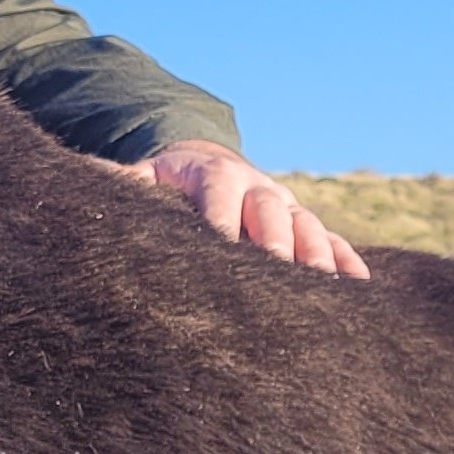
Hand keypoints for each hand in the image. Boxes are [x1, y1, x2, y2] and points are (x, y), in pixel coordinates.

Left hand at [132, 139, 368, 277]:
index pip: (219, 199)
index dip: (221, 223)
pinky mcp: (306, 225)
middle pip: (271, 214)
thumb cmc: (169, 182)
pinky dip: (349, 261)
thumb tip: (94, 182)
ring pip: (310, 227)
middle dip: (276, 243)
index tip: (220, 252)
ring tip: (325, 290)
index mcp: (215, 175)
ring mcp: (287, 206)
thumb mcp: (145, 175)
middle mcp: (258, 187)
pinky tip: (359, 288)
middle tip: (280, 274)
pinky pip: (336, 241)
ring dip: (318, 256)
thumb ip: (124, 182)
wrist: (206, 163)